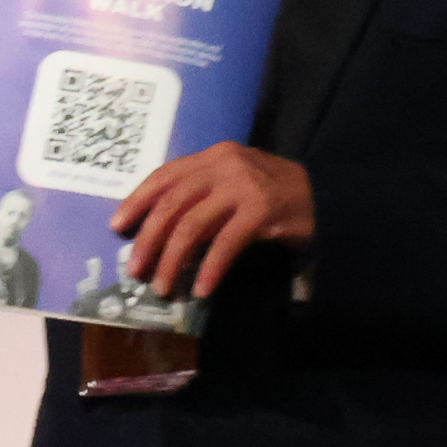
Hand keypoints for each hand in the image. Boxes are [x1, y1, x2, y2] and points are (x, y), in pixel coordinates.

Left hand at [111, 143, 313, 300]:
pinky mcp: (262, 211)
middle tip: (136, 269)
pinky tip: (202, 290)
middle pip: (172, 204)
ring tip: (164, 287)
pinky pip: (225, 244)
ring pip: (192, 226)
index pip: (164, 175)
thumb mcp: (234, 184)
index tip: (117, 226)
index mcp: (213, 156)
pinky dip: (210, 269)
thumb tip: (160, 229)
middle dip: (149, 240)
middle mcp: (225, 165)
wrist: (328, 197)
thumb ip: (202, 195)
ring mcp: (244, 187)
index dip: (137, 201)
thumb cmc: (275, 194)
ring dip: (173, 261)